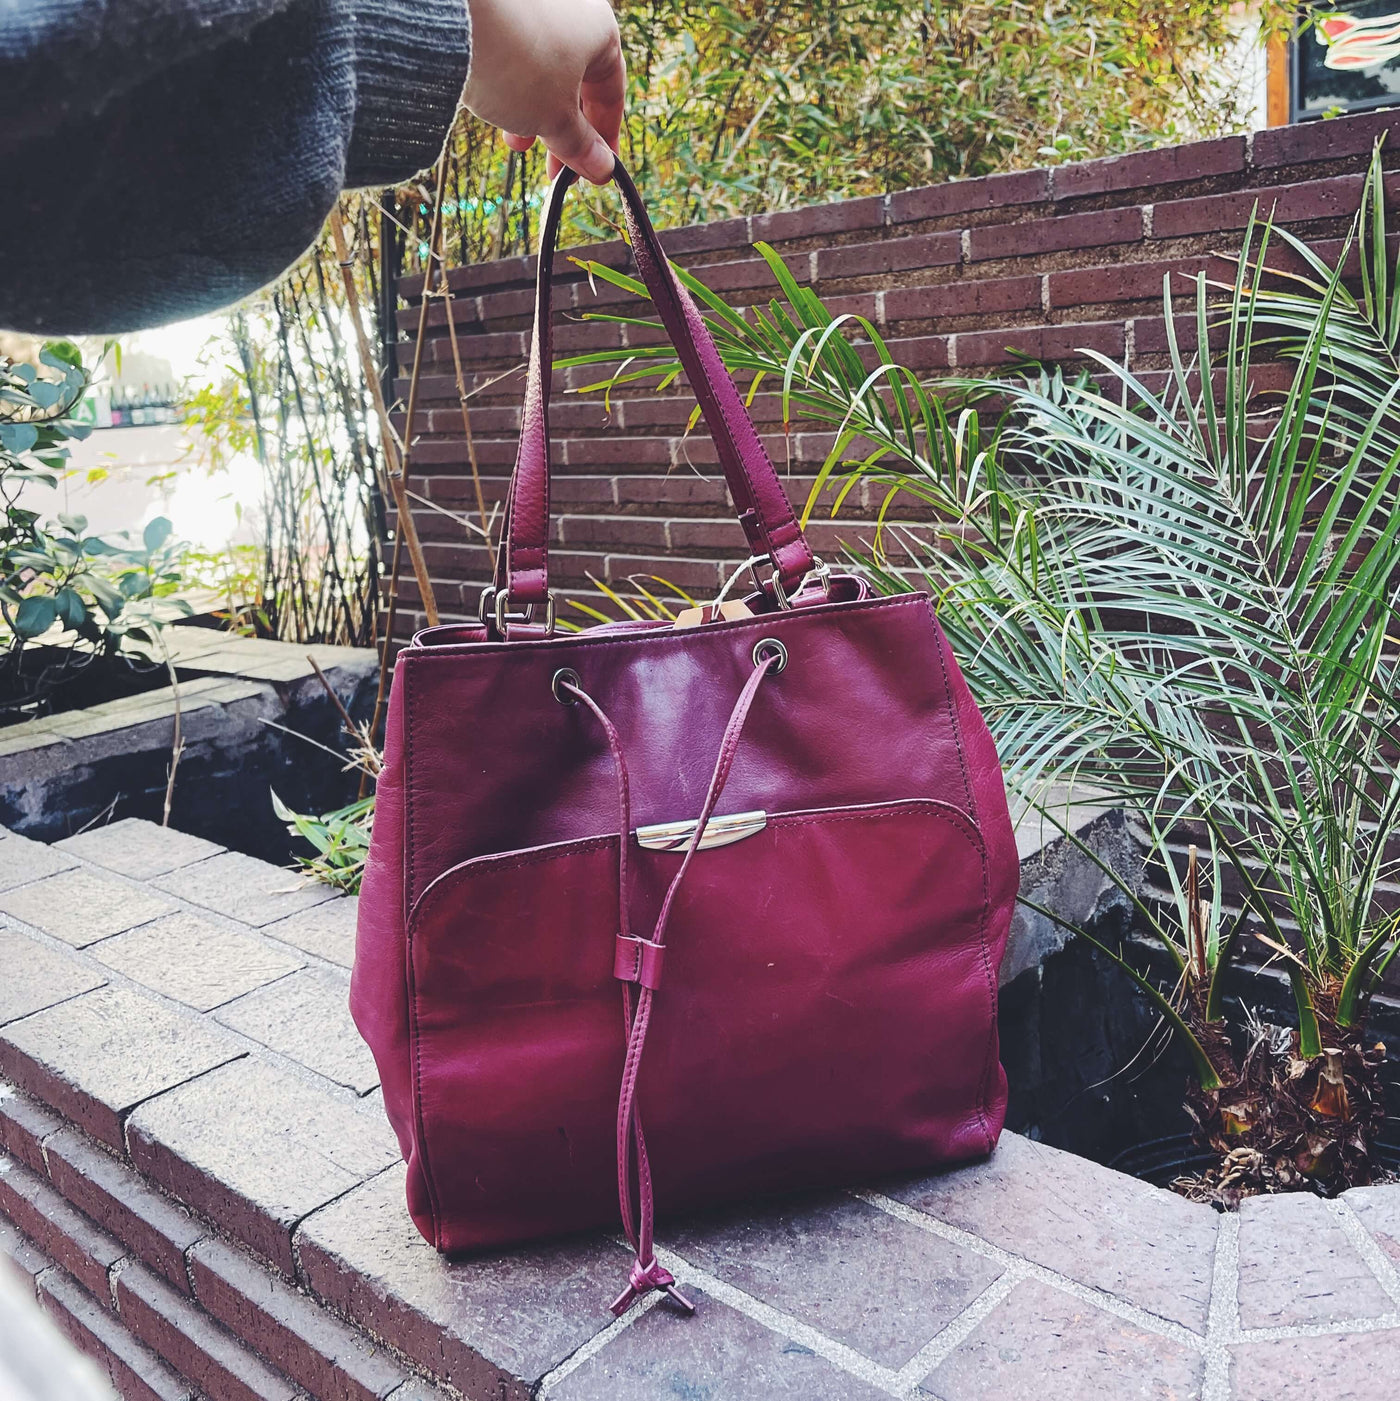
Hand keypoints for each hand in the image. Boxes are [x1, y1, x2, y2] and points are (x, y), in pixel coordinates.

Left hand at [463, 0, 624, 183]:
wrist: (452, 12)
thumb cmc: (516, 60)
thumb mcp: (554, 117)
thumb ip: (581, 145)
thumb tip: (602, 169)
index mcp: (600, 28)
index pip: (611, 93)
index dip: (605, 138)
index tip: (595, 171)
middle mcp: (571, 9)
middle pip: (576, 82)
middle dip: (564, 131)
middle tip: (553, 170)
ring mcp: (533, 6)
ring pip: (543, 69)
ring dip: (534, 112)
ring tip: (515, 141)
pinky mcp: (500, 10)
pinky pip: (515, 52)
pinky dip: (511, 84)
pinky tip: (494, 103)